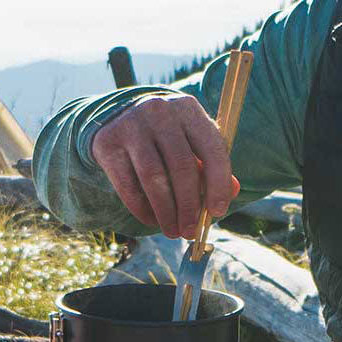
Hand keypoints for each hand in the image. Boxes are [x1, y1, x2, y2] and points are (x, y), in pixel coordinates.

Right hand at [90, 93, 240, 238]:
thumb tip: (233, 191)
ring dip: (166, 212)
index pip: (212, 149)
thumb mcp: (192, 142)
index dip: (218, 184)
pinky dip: (143, 210)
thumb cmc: (167, 136)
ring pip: (153, 178)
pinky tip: (153, 220)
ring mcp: (131, 125)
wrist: (119, 117)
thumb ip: (212, 165)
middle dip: (189, 206)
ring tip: (173, 231)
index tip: (217, 212)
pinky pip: (128, 186)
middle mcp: (160, 112)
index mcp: (188, 109)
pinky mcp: (108, 143)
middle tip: (190, 231)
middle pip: (181, 167)